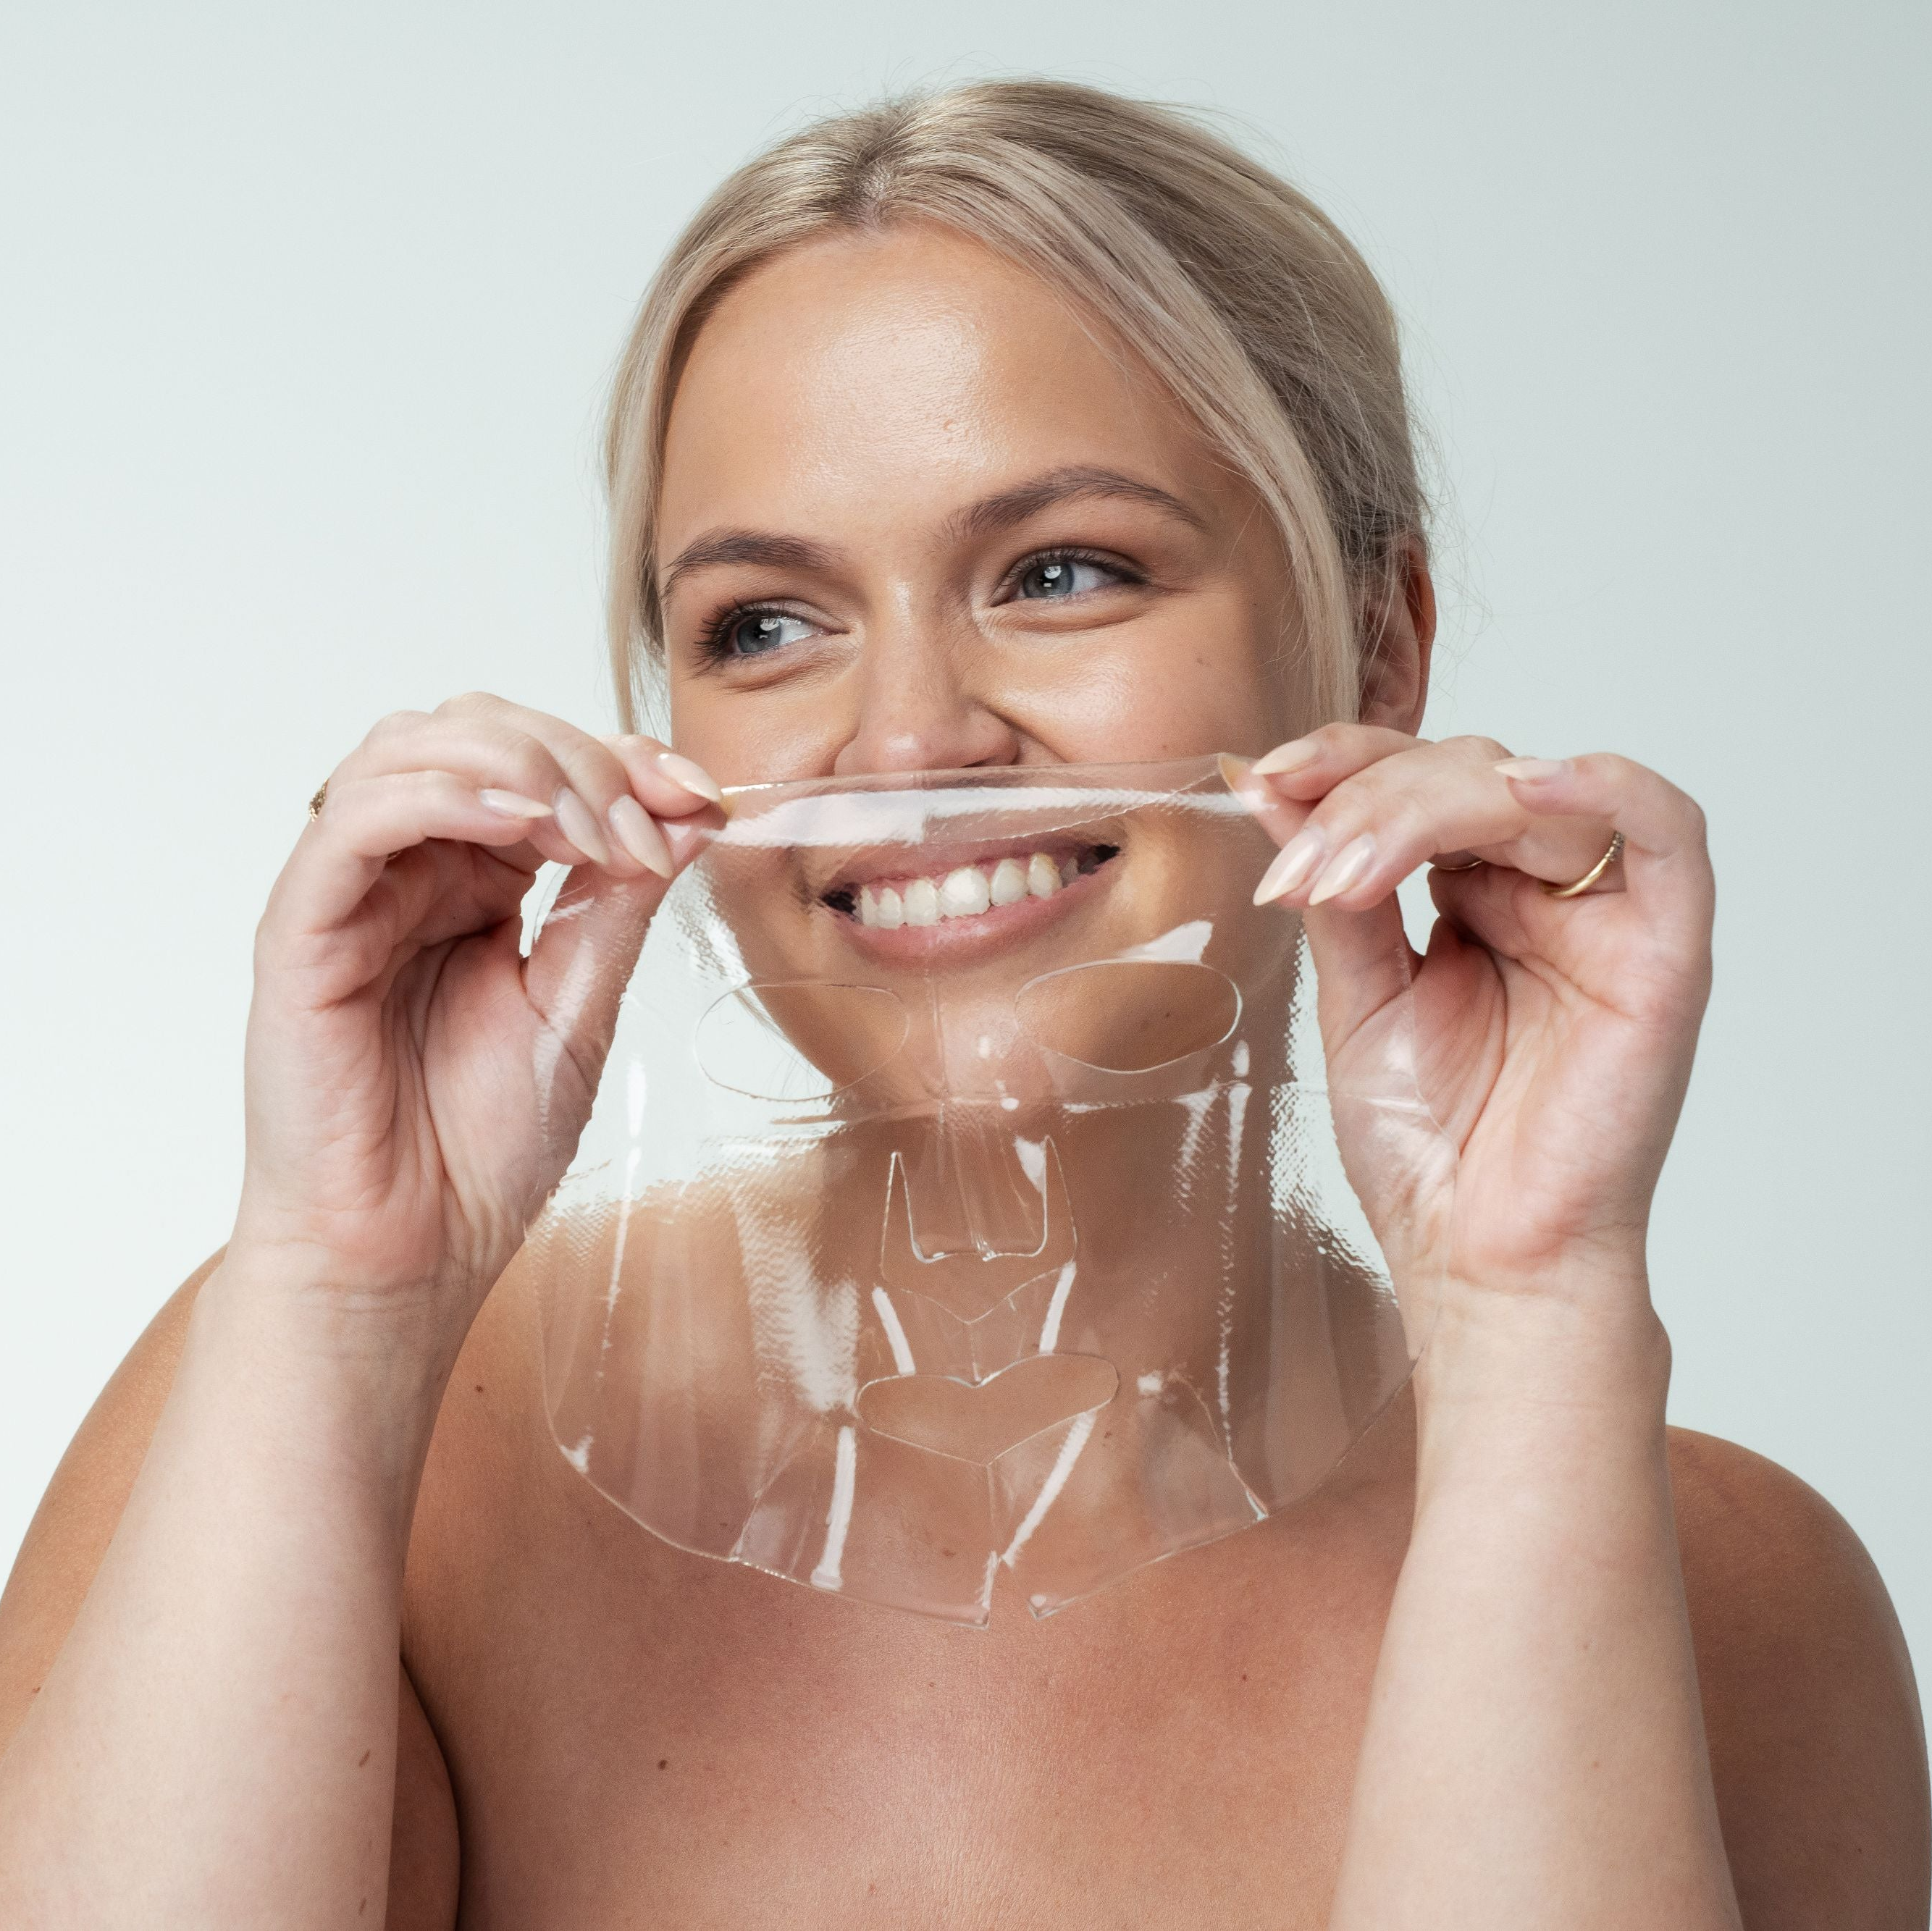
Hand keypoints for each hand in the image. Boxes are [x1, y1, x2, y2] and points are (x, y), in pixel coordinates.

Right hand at [230, 693, 722, 1355]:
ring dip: (518, 763)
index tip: (699, 795)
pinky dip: (440, 795)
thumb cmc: (480, 1150)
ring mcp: (353, 893)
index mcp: (478, 882)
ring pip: (412, 748)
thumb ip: (618, 904)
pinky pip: (355, 821)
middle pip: (479, 732)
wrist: (414, 1253)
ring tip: (589, 828)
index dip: (622, 758)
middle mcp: (412, 871)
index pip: (539, 764)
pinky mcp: (301, 929)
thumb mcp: (581, 1006)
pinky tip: (515, 823)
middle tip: (647, 825)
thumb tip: (687, 813)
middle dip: (581, 758)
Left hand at [1233, 726, 1712, 1328]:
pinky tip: (1527, 786)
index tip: (1267, 778)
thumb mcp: (1356, 993)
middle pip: (1467, 771)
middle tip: (1299, 866)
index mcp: (1475, 894)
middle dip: (1367, 801)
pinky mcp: (1665, 952)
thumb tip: (1267, 780)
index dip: (1343, 763)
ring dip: (1427, 808)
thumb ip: (1333, 885)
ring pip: (1535, 791)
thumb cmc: (1426, 1146)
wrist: (1478, 1261)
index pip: (1417, 778)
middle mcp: (1544, 892)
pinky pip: (1669, 832)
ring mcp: (1607, 916)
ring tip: (1347, 871)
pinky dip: (1606, 787)